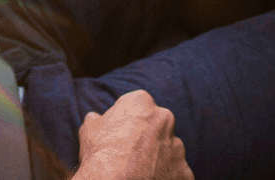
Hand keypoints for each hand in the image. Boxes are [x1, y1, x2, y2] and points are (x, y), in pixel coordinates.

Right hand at [74, 90, 192, 179]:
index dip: (129, 119)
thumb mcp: (89, 129)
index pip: (138, 105)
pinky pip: (176, 172)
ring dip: (158, 157)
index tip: (121, 132)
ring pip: (168, 149)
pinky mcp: (185, 171)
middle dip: (148, 136)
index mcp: (142, 103)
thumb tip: (95, 118)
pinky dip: (166, 176)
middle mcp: (165, 119)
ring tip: (141, 170)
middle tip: (131, 152)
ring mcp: (177, 146)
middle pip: (157, 125)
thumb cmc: (101, 153)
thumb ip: (97, 119)